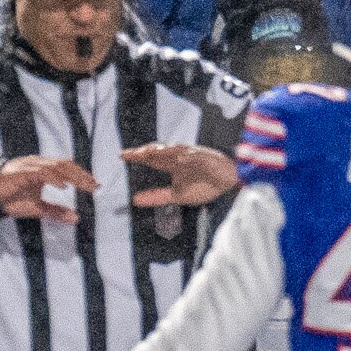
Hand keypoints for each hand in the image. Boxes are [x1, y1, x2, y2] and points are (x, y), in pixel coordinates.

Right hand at [0, 155, 94, 224]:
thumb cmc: (10, 198)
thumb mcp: (36, 208)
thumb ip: (55, 211)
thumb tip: (75, 218)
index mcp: (43, 170)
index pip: (67, 168)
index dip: (82, 176)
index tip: (95, 186)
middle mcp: (39, 164)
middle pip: (65, 165)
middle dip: (81, 175)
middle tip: (94, 186)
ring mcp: (30, 166)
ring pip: (56, 166)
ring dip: (72, 176)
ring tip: (84, 185)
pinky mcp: (22, 171)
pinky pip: (41, 172)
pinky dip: (54, 178)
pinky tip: (63, 185)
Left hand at [120, 141, 238, 206]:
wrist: (229, 183)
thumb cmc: (203, 185)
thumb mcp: (177, 195)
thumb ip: (156, 196)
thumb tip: (134, 200)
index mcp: (171, 165)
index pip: (151, 159)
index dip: (136, 156)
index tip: (121, 155)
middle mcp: (180, 157)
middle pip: (160, 151)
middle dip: (146, 151)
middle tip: (132, 153)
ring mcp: (194, 156)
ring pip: (177, 150)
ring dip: (164, 150)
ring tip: (151, 152)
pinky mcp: (209, 158)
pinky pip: (198, 156)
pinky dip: (189, 156)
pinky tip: (182, 157)